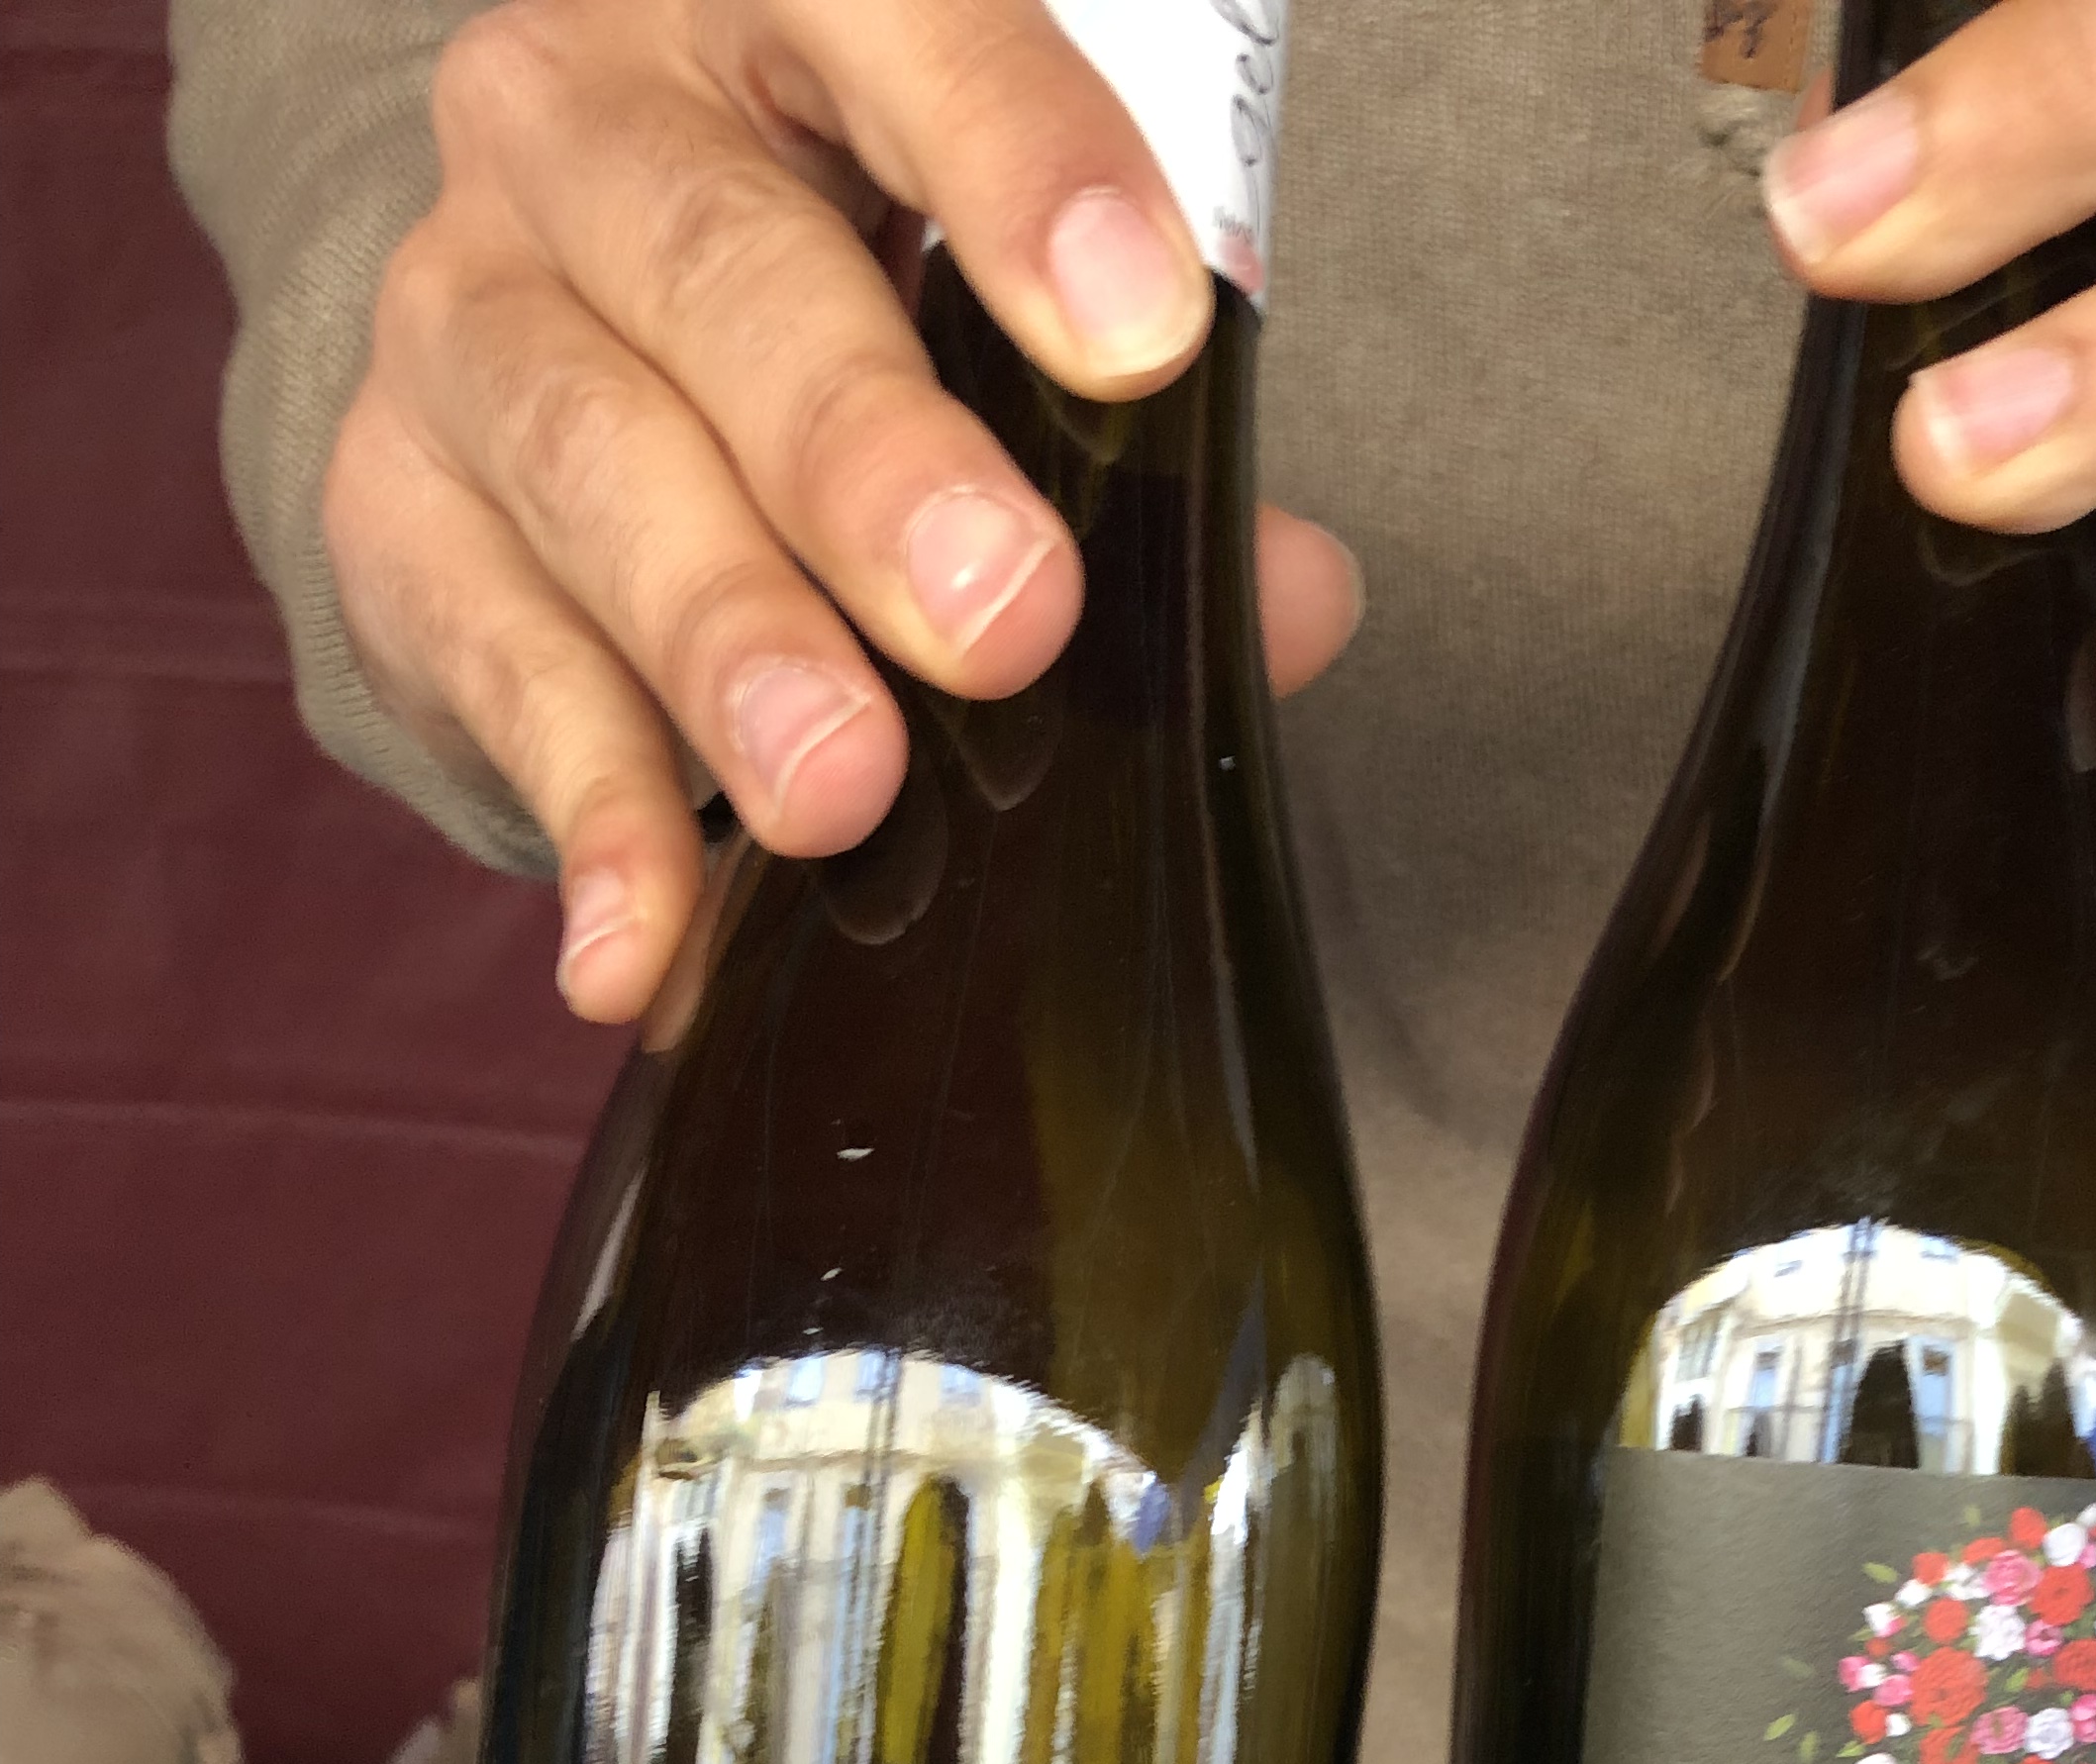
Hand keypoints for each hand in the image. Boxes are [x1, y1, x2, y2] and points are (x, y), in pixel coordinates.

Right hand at [327, 0, 1362, 1022]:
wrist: (547, 372)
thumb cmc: (829, 315)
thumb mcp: (991, 327)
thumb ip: (1147, 457)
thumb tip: (1296, 599)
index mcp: (771, 16)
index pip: (896, 27)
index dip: (1016, 164)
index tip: (1144, 338)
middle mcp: (584, 126)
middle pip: (723, 276)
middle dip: (868, 462)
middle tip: (1004, 617)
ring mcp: (466, 318)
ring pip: (595, 462)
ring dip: (727, 643)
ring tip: (840, 788)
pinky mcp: (395, 515)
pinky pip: (499, 669)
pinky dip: (589, 816)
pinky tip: (647, 937)